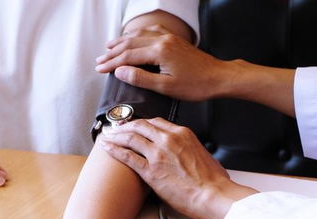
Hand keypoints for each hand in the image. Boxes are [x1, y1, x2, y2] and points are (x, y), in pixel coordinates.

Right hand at [95, 26, 242, 100]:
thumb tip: (120, 72)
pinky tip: (133, 38)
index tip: (99, 69)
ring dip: (122, 41)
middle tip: (99, 60)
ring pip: (139, 35)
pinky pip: (150, 33)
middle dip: (112, 52)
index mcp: (159, 51)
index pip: (127, 56)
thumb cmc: (195, 85)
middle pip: (130, 43)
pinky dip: (137, 35)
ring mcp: (169, 38)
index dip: (111, 63)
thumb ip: (141, 78)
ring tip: (109, 47)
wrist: (218, 77)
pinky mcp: (174, 40)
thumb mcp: (165, 87)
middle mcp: (163, 40)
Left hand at [99, 118, 257, 218]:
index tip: (136, 126)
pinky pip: (127, 156)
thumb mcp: (203, 154)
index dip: (142, 123)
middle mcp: (168, 139)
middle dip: (125, 126)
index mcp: (182, 134)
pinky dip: (114, 149)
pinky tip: (107, 148)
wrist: (213, 194)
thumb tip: (187, 153)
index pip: (156, 122)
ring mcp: (157, 154)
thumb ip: (190, 149)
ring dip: (116, 135)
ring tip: (108, 136)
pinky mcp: (150, 170)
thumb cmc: (212, 180)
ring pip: (130, 137)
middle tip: (116, 128)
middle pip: (140, 125)